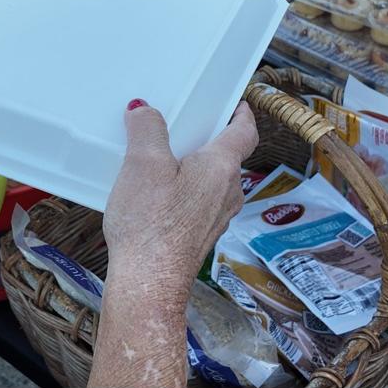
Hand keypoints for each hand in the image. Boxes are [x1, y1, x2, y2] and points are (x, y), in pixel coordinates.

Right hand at [103, 99, 258, 278]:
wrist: (150, 281)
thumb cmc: (152, 226)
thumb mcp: (143, 164)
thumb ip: (147, 130)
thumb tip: (145, 111)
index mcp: (221, 168)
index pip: (245, 133)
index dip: (242, 115)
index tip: (238, 105)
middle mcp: (228, 193)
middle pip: (227, 157)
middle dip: (209, 140)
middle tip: (188, 127)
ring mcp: (217, 217)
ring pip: (213, 182)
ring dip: (196, 168)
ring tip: (165, 160)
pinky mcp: (201, 235)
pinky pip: (199, 204)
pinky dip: (186, 192)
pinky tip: (158, 196)